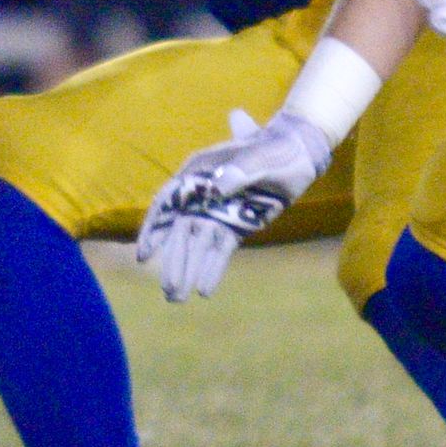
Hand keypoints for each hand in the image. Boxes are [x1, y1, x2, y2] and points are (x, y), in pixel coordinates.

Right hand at [135, 107, 335, 304]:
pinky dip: (212, 268)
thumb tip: (217, 188)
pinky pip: (220, 250)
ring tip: (178, 298)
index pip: (168, 202)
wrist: (300, 154)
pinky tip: (205, 290)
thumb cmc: (277, 148)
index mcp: (199, 172)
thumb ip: (242, 170)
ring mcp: (218, 211)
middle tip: (169, 290)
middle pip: (181, 231)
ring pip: (198, 245)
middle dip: (173, 261)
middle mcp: (203, 194)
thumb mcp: (263, 156)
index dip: (154, 228)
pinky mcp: (236, 225)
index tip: (144, 255)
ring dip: (188, 270)